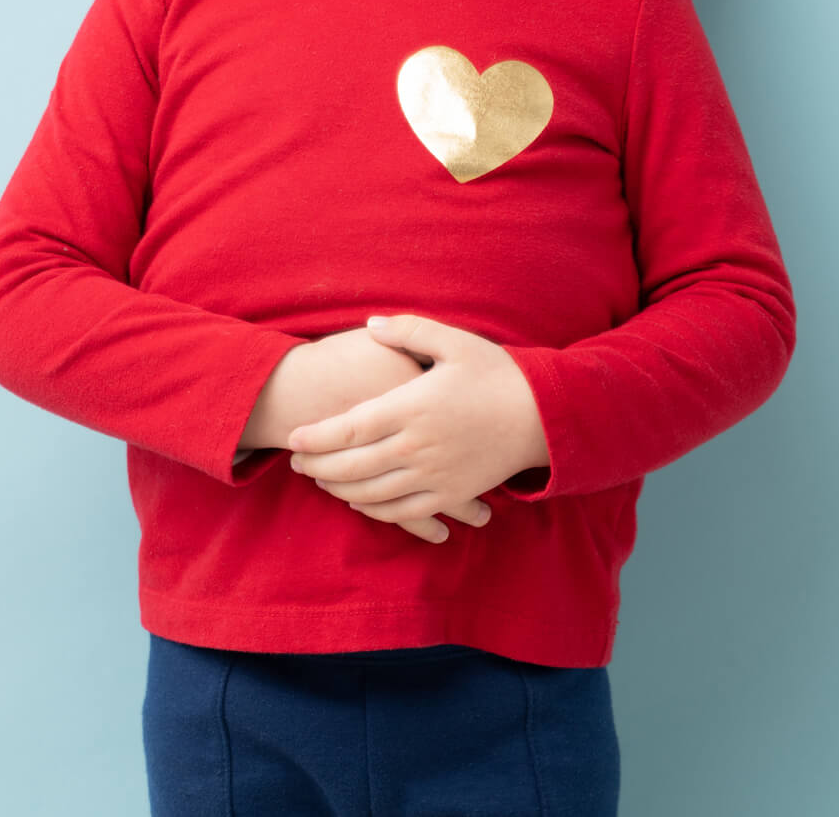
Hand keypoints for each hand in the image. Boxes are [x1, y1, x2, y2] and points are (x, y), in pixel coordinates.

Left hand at [286, 314, 547, 540]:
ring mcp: (434, 475)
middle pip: (353, 466)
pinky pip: (403, 512)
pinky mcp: (451, 494)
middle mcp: (418, 447)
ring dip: (340, 489)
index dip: (317, 437)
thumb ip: (408, 331)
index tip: (293, 438)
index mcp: (413, 407)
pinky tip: (359, 502)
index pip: (351, 428)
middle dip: (318, 466)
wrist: (544, 417)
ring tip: (319, 480)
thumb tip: (370, 325)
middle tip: (295, 463)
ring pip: (373, 493)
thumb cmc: (498, 374)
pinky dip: (375, 510)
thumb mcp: (455, 342)